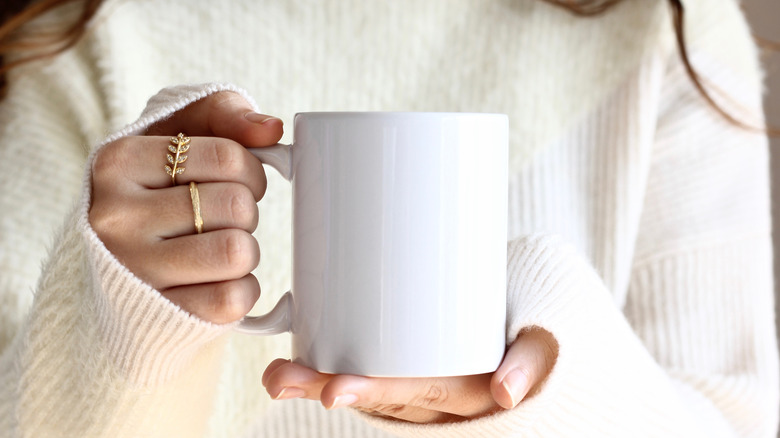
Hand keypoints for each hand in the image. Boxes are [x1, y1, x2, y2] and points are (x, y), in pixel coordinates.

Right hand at [89, 91, 282, 323]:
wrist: (120, 268)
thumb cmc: (162, 189)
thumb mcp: (180, 134)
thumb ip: (225, 113)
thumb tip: (271, 129)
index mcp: (119, 161)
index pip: (228, 156)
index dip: (251, 170)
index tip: (237, 181)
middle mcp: (115, 216)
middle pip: (236, 205)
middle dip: (246, 212)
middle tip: (223, 219)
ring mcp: (132, 270)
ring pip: (237, 251)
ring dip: (245, 250)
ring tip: (219, 247)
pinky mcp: (156, 316)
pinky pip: (232, 298)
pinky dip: (241, 289)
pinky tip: (216, 281)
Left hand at [262, 328, 557, 422]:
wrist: (533, 337)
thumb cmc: (530, 334)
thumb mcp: (540, 344)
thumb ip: (530, 363)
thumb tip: (505, 394)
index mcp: (465, 388)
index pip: (413, 392)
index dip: (372, 392)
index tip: (332, 391)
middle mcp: (435, 395)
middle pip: (375, 395)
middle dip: (325, 387)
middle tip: (280, 378)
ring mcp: (420, 386)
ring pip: (365, 389)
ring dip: (317, 382)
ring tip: (276, 374)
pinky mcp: (408, 370)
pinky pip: (371, 376)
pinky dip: (332, 371)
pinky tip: (297, 359)